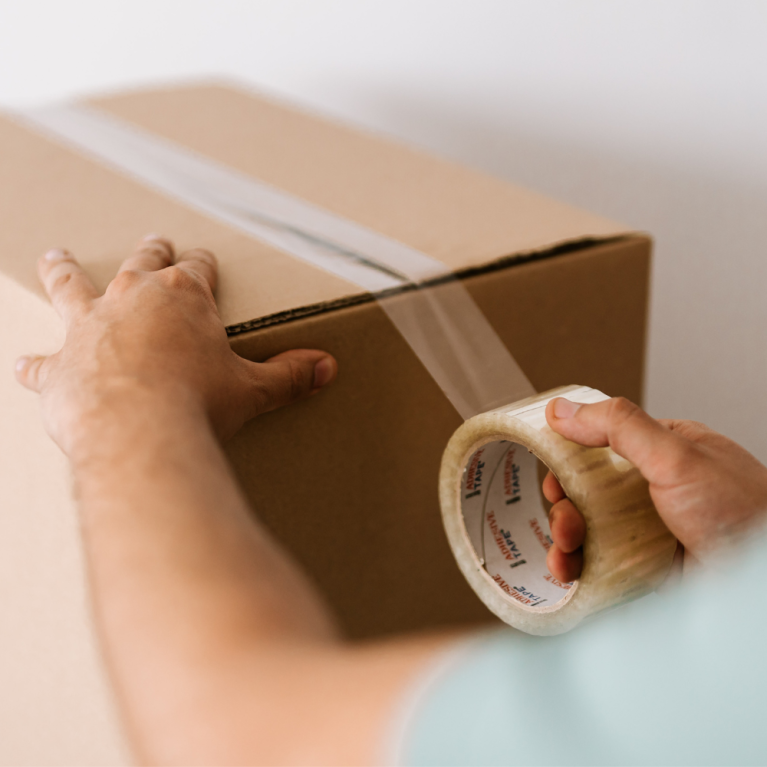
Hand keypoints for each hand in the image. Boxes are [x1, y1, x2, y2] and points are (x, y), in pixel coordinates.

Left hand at [15, 235, 336, 462]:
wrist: (141, 430)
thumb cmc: (199, 403)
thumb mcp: (253, 389)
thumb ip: (288, 375)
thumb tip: (327, 368)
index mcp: (183, 298)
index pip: (196, 268)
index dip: (202, 263)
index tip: (203, 259)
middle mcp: (133, 301)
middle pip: (141, 264)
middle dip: (149, 251)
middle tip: (151, 240)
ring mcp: (91, 328)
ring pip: (72, 287)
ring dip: (64, 272)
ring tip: (55, 257)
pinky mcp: (62, 366)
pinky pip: (43, 363)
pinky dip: (36, 366)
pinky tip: (26, 366)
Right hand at [541, 396, 766, 581]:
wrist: (765, 583)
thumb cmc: (745, 513)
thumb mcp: (676, 455)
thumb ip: (619, 426)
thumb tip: (563, 410)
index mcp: (663, 451)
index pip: (600, 444)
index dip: (567, 458)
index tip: (550, 473)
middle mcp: (654, 489)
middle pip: (587, 490)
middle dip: (564, 505)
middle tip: (565, 519)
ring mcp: (649, 529)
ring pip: (589, 528)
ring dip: (565, 538)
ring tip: (566, 550)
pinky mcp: (647, 566)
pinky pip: (600, 563)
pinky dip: (578, 567)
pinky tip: (570, 570)